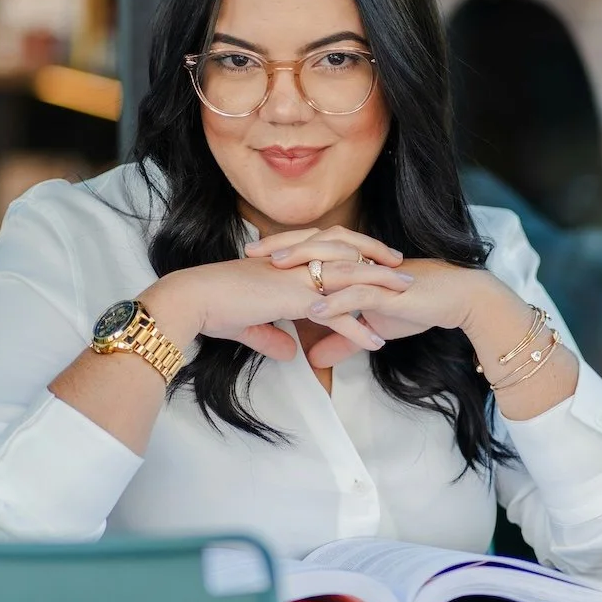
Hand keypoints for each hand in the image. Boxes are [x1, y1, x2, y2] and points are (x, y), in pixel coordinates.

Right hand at [148, 242, 413, 361]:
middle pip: (348, 255)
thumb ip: (271, 336)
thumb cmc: (213, 306)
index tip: (374, 260)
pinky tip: (376, 342)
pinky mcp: (296, 300)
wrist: (194, 300)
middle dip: (378, 260)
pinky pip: (337, 314)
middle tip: (403, 269)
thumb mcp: (248, 324)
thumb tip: (289, 350)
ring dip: (381, 288)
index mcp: (285, 262)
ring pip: (351, 278)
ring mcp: (297, 279)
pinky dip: (359, 328)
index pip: (328, 251)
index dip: (354, 254)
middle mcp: (295, 264)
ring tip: (406, 298)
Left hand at [249, 229, 486, 365]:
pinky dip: (337, 302)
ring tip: (275, 272)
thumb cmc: (415, 308)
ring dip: (304, 266)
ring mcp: (375, 274)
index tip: (250, 257)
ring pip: (334, 264)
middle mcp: (361, 262)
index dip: (281, 250)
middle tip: (250, 254)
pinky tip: (316, 310)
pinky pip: (359, 294)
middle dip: (281, 249)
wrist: (454, 300)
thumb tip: (315, 358)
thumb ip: (341, 339)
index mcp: (354, 263)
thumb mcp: (371, 328)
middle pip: (315, 247)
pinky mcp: (390, 292)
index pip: (312, 249)